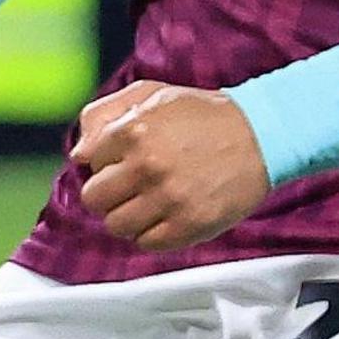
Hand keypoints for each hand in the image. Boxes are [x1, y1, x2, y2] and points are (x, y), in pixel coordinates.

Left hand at [71, 82, 270, 252]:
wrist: (260, 136)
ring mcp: (168, 198)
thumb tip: (78, 155)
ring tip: (149, 202)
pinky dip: (151, 233)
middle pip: (94, 198)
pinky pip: (146, 243)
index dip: (107, 162)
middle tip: (132, 186)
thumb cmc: (203, 115)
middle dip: (109, 193)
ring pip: (115, 225)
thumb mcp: (151, 95)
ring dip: (127, 216)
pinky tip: (166, 215)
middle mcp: (147, 165)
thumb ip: (104, 116)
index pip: (90, 162)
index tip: (126, 160)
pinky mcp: (188, 225)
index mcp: (134, 130)